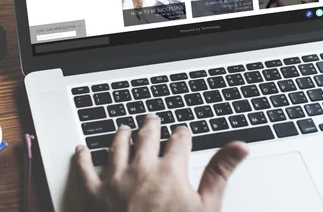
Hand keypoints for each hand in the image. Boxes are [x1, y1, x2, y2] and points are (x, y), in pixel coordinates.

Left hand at [74, 114, 248, 211]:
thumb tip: (240, 147)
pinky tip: (82, 149)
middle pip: (146, 136)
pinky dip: (83, 156)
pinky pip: (85, 169)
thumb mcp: (206, 208)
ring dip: (121, 134)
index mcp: (170, 170)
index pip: (179, 141)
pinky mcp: (94, 194)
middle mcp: (141, 168)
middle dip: (151, 126)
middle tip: (152, 120)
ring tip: (124, 128)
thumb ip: (220, 172)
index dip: (182, 134)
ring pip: (117, 146)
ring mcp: (115, 180)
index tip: (183, 132)